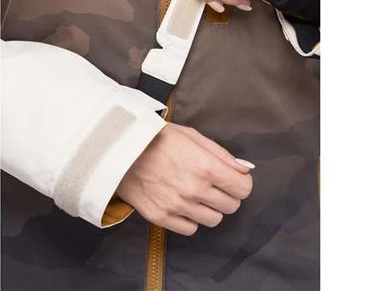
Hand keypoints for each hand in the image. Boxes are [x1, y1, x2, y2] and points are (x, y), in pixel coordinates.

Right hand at [116, 123, 253, 235]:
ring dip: (209, 208)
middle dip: (226, 195)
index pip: (242, 188)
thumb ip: (221, 154)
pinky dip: (190, 218)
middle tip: (213, 184)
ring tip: (195, 193)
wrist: (120, 150)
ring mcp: (177, 206)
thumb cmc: (157, 138)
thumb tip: (245, 169)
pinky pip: (191, 229)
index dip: (240, 183)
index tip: (232, 179)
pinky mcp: (161, 217)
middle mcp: (195, 190)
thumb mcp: (191, 136)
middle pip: (231, 206)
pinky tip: (181, 202)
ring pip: (213, 220)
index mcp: (205, 166)